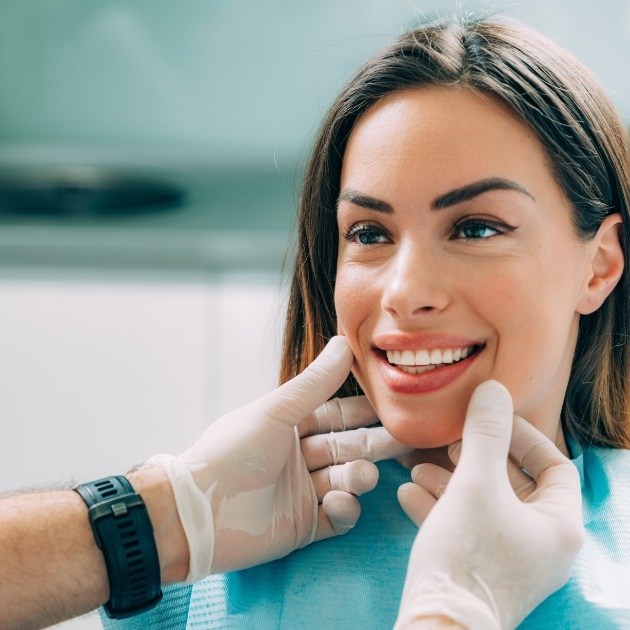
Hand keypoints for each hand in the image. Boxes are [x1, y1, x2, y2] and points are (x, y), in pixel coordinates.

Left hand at [149, 336, 411, 580]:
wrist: (198, 512)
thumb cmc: (232, 452)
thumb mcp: (276, 411)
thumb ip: (315, 382)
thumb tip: (345, 342)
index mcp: (289, 426)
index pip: (336, 414)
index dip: (364, 410)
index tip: (393, 404)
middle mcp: (298, 457)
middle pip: (347, 447)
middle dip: (374, 443)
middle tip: (406, 439)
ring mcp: (302, 492)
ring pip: (345, 480)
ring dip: (358, 477)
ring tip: (361, 476)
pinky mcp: (303, 526)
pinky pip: (337, 517)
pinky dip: (344, 509)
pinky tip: (339, 502)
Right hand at [395, 380, 583, 629]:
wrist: (437, 625)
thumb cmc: (468, 552)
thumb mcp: (475, 483)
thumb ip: (485, 433)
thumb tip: (493, 389)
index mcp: (558, 524)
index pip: (555, 465)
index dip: (523, 436)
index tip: (488, 420)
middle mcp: (540, 543)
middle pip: (513, 483)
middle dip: (475, 457)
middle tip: (448, 442)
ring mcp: (509, 559)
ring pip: (483, 504)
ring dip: (450, 480)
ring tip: (417, 465)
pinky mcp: (480, 570)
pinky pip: (465, 527)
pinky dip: (440, 507)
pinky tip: (408, 493)